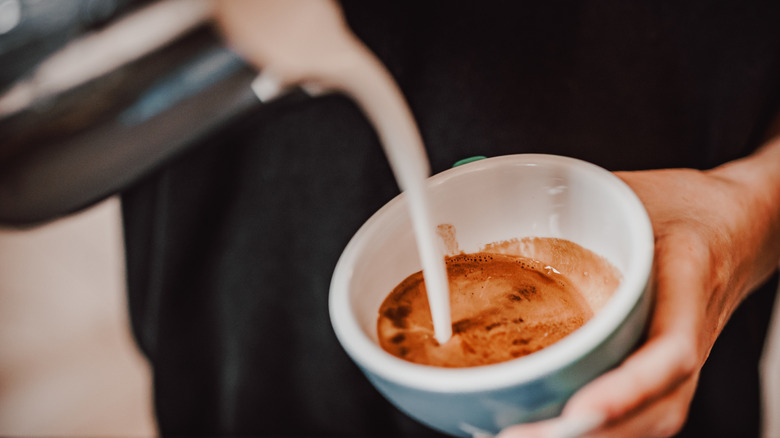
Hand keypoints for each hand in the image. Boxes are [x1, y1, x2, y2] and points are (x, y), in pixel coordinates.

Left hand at [498, 145, 779, 436]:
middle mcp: (692, 331)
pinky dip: (605, 432)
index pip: (670, 351)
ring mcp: (686, 357)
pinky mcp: (670, 367)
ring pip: (655, 420)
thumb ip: (579, 200)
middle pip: (658, 408)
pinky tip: (557, 432)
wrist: (738, 224)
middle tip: (519, 437)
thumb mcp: (636, 190)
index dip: (628, 388)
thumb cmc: (686, 206)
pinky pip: (648, 413)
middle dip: (591, 434)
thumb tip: (506, 196)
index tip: (579, 409)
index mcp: (688, 280)